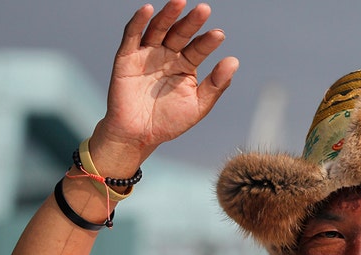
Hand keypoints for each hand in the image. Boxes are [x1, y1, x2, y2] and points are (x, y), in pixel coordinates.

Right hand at [92, 0, 238, 163]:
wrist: (138, 136)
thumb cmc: (169, 122)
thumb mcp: (198, 106)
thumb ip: (216, 85)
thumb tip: (234, 61)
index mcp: (185, 65)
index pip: (198, 48)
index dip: (208, 41)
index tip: (219, 35)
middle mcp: (167, 55)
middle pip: (180, 33)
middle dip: (191, 22)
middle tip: (204, 10)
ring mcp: (147, 54)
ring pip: (158, 29)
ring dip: (168, 15)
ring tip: (180, 2)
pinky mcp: (126, 57)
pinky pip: (132, 36)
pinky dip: (138, 22)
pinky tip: (148, 10)